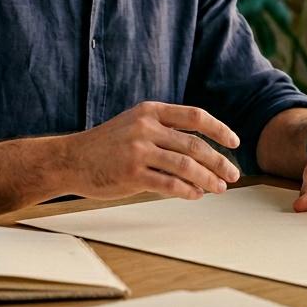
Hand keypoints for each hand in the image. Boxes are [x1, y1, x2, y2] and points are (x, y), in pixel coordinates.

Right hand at [64, 101, 241, 200]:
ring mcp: (138, 151)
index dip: (219, 129)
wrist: (71, 159)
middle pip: (195, 145)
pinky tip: (196, 195)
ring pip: (186, 166)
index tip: (235, 143)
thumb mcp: (134, 123)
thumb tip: (202, 148)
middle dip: (219, 161)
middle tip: (233, 174)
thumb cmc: (107, 145)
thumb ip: (164, 129)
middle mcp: (146, 128)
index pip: (195, 116)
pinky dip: (187, 191)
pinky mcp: (132, 174)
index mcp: (150, 111)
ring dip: (208, 179)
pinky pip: (169, 184)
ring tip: (219, 188)